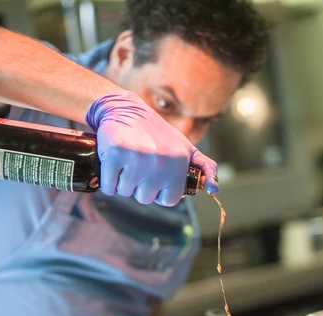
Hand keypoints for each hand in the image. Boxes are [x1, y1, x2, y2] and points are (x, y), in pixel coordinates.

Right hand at [85, 90, 217, 205]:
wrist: (126, 109)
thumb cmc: (157, 134)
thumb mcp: (186, 147)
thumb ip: (205, 167)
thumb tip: (214, 190)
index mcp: (179, 161)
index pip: (168, 200)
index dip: (158, 191)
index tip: (154, 178)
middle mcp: (160, 160)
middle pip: (145, 198)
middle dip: (139, 186)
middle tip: (137, 167)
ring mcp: (137, 157)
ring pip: (126, 192)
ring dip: (122, 182)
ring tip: (126, 163)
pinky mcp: (116, 153)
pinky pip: (109, 186)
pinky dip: (108, 180)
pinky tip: (113, 164)